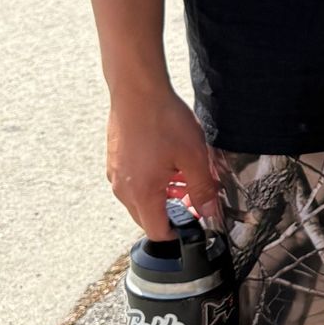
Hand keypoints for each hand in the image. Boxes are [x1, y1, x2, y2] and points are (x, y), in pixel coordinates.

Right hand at [106, 85, 220, 238]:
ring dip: (162, 196)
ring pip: (139, 199)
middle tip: (193, 195)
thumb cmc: (164, 121)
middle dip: (171, 213)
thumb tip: (209, 212)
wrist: (137, 90)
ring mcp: (115, 174)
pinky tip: (167, 162)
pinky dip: (150, 182)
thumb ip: (202, 189)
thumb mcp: (194, 157)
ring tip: (183, 175)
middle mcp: (123, 189)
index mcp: (142, 193)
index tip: (194, 221)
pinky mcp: (114, 160)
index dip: (178, 233)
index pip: (157, 232)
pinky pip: (132, 182)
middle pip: (147, 217)